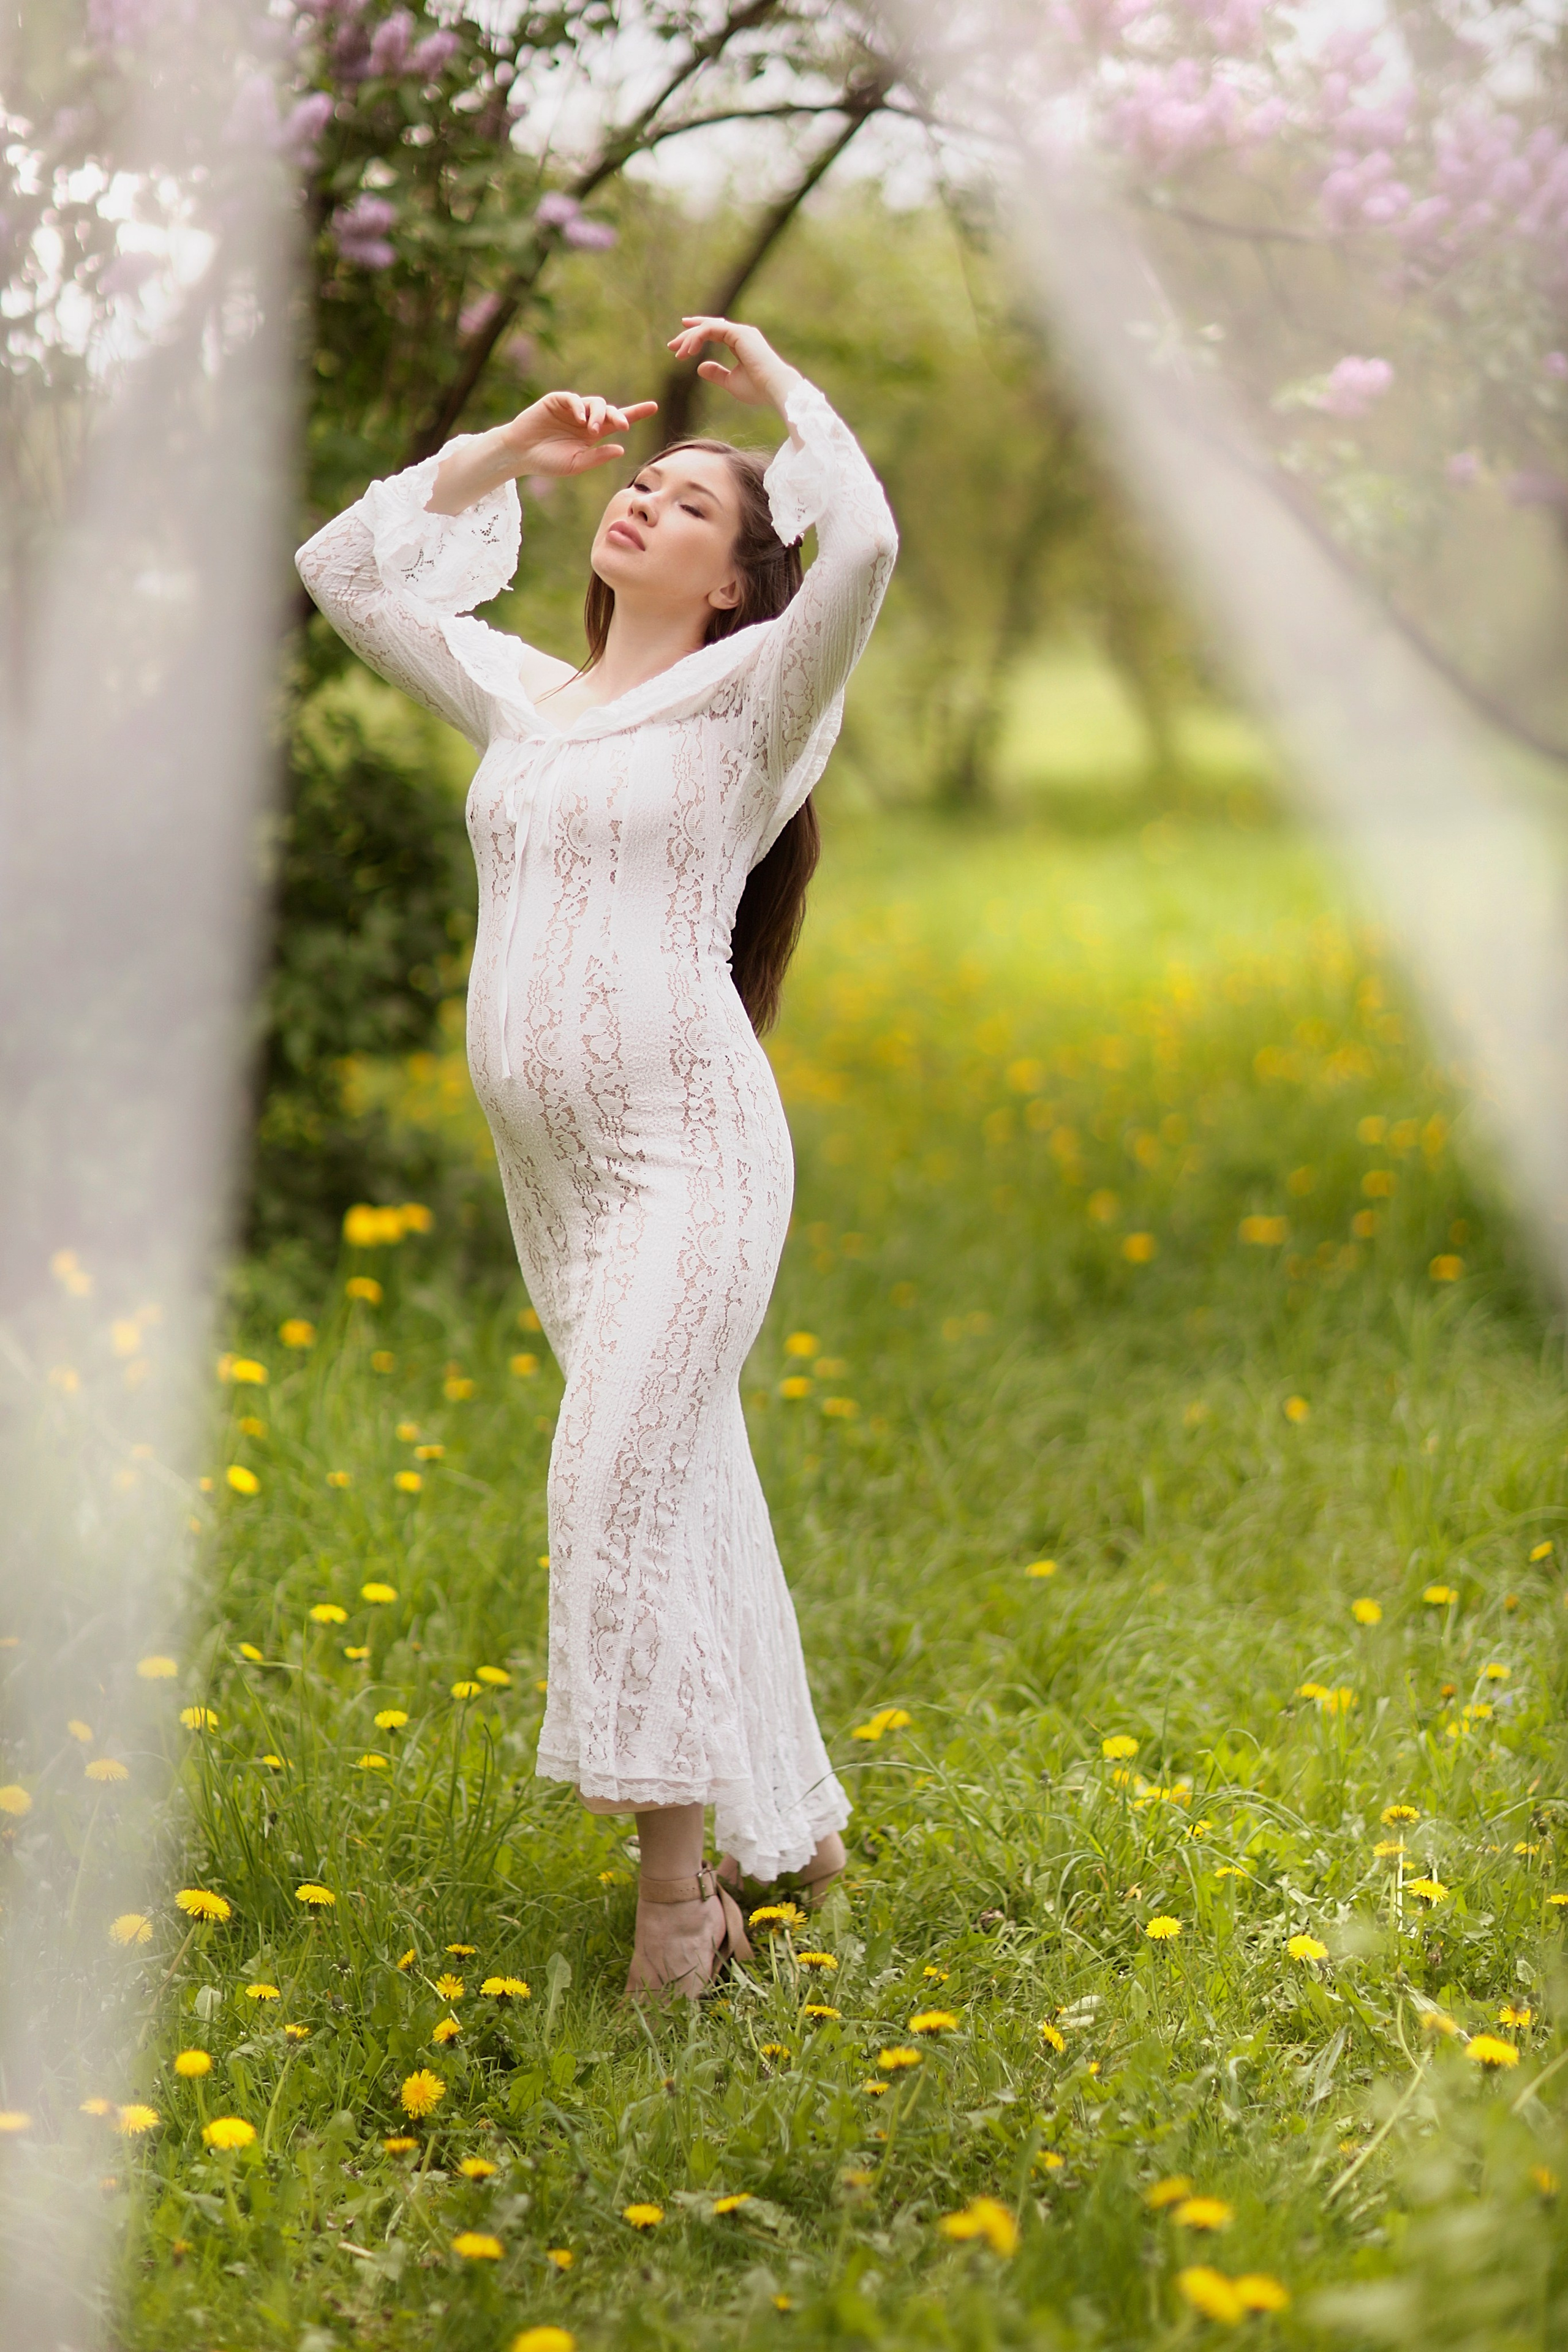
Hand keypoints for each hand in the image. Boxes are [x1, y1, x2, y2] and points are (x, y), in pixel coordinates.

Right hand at [500, 389, 658, 476]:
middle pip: (610, 410)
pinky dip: (579, 407)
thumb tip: (621, 449)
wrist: (521, 454)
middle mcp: (585, 419)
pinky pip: (573, 399)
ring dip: (598, 414)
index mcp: (593, 434)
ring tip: (593, 430)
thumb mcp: (576, 464)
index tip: (654, 407)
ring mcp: (572, 409)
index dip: (636, 412)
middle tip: (623, 426)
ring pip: (595, 402)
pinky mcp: (557, 401)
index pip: (618, 420)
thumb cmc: (548, 462)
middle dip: (619, 416)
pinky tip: (581, 419)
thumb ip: (598, 457)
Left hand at [667, 317, 799, 411]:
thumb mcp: (731, 382)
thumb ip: (716, 374)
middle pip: (708, 326)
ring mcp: (740, 331)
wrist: (775, 389)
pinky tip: (689, 351)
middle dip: (688, 335)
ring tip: (678, 353)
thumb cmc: (758, 390)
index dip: (696, 335)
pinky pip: (711, 330)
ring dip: (690, 338)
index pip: (714, 332)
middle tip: (671, 346)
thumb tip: (699, 367)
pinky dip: (698, 338)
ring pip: (708, 327)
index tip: (680, 345)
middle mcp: (741, 333)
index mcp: (740, 342)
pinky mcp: (738, 333)